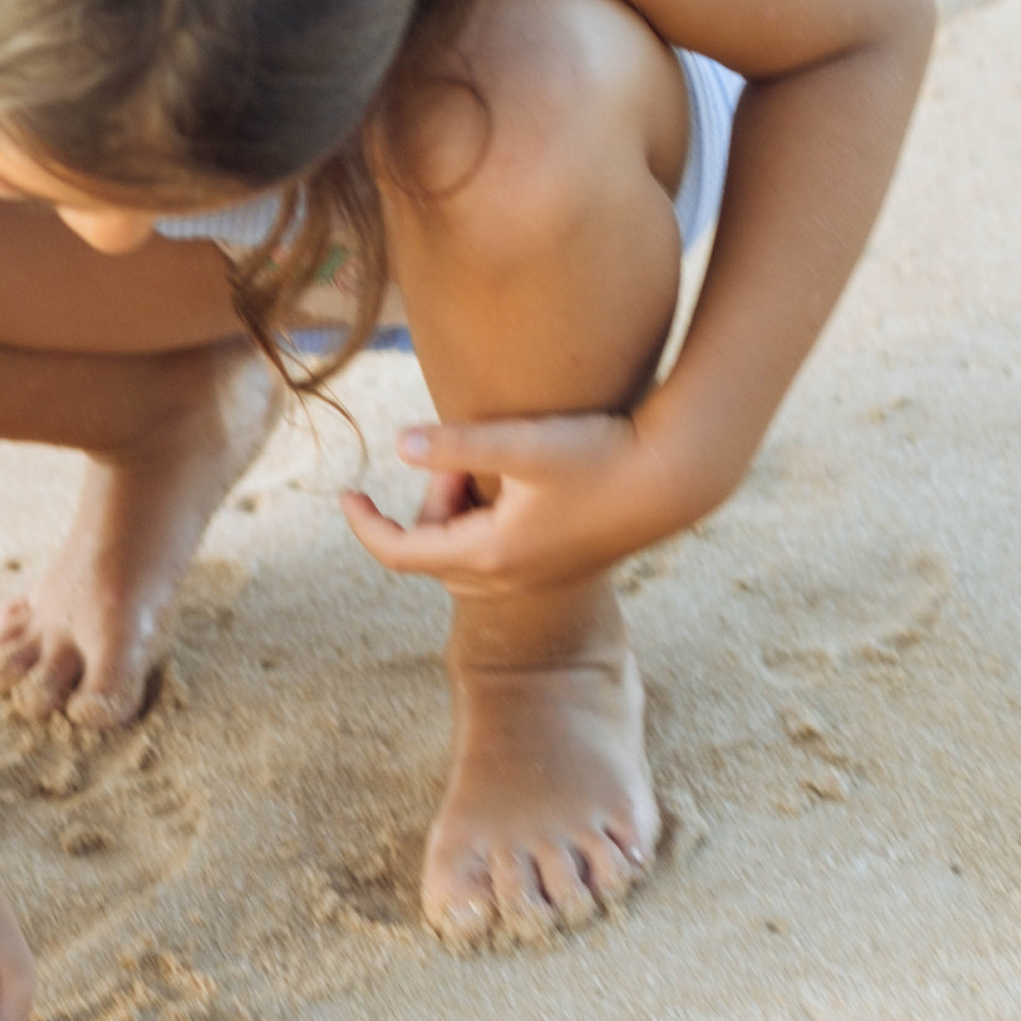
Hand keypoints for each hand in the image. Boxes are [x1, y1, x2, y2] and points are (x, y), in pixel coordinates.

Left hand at [339, 409, 695, 597]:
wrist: (676, 476)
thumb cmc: (601, 451)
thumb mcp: (522, 441)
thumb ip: (457, 444)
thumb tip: (399, 445)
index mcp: (490, 552)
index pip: (400, 554)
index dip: (364, 526)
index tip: (344, 494)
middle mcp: (508, 578)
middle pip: (431, 554)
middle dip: (427, 507)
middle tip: (458, 458)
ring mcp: (535, 578)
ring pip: (463, 557)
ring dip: (455, 515)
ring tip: (486, 466)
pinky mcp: (556, 568)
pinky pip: (494, 558)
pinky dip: (482, 524)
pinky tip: (511, 481)